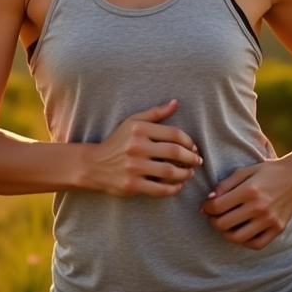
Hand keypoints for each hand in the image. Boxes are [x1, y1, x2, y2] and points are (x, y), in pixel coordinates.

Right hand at [86, 99, 202, 197]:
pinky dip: (173, 189)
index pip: (173, 133)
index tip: (193, 147)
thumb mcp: (132, 122)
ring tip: (190, 173)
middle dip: (191, 158)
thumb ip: (155, 113)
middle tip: (197, 161)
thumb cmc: (117, 141)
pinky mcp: (132, 185)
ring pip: (169, 171)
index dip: (188, 141)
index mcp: (139, 129)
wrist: (94, 164)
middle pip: (174, 152)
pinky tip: (178, 186)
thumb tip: (175, 103)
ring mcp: (134, 167)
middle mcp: (137, 147)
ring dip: (185, 173)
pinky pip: (159, 189)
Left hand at [200, 155, 291, 249]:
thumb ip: (225, 184)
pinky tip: (240, 232)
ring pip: (238, 238)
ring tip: (223, 225)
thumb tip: (210, 199)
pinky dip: (244, 242)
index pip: (217, 206)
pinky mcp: (278, 229)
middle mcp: (259, 207)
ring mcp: (269, 220)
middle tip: (212, 216)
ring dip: (225, 233)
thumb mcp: (245, 171)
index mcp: (249, 190)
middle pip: (224, 224)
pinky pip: (256, 244)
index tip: (205, 206)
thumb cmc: (268, 171)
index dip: (206, 208)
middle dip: (213, 220)